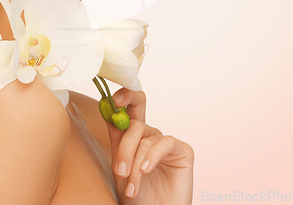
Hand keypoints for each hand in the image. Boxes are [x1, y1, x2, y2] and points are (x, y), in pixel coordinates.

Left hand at [106, 88, 193, 204]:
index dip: (122, 97)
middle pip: (138, 110)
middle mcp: (149, 136)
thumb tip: (109, 115)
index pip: (127, 110)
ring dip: (133, 162)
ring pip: (145, 137)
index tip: (112, 99)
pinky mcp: (182, 151)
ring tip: (131, 186)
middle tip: (116, 104)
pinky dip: (152, 157)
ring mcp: (166, 142)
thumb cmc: (138, 198)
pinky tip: (145, 171)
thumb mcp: (121, 170)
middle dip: (128, 103)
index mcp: (132, 138)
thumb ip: (118, 142)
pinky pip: (165, 143)